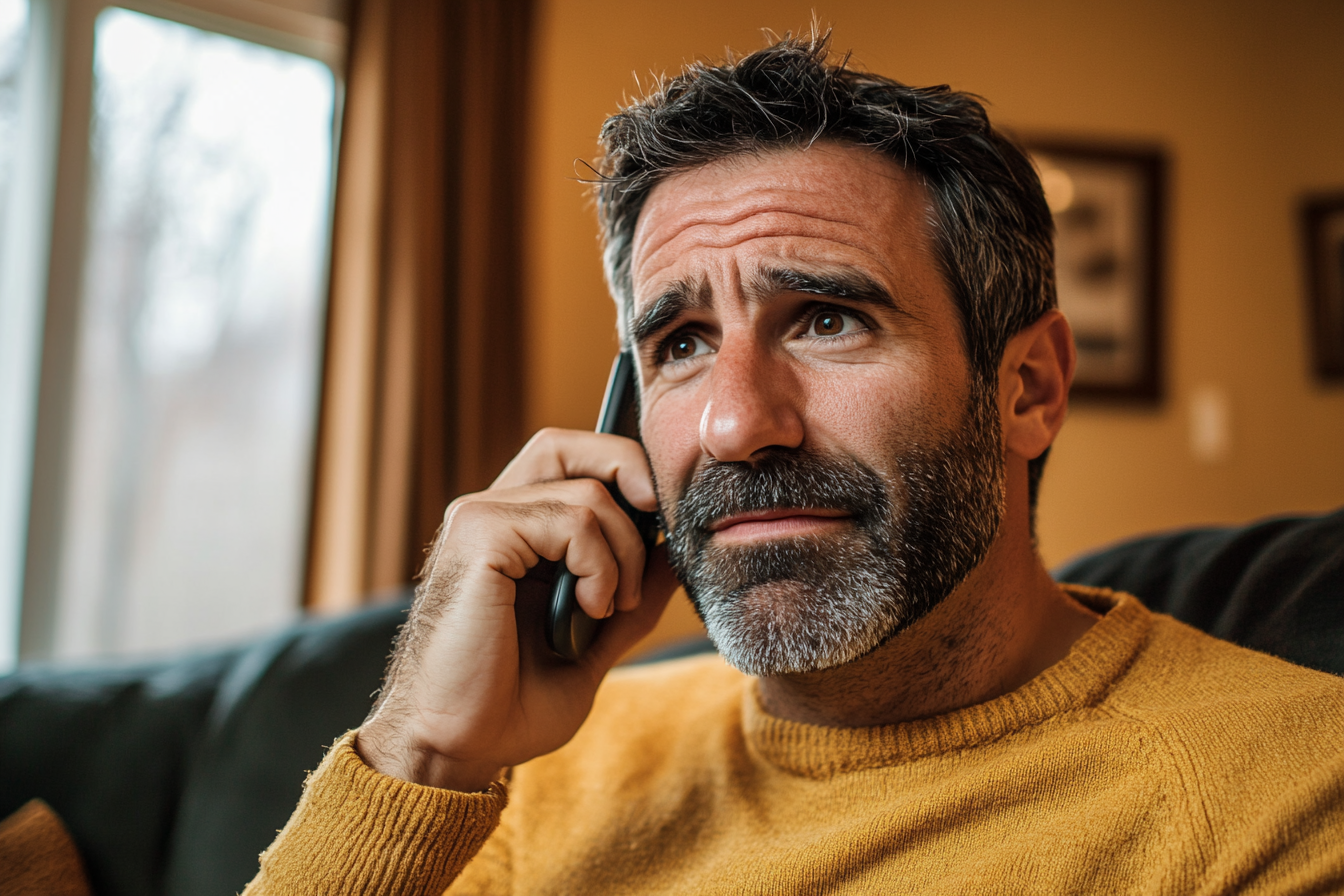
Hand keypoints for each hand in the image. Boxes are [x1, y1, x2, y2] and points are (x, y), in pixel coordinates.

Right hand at [355, 429, 680, 790]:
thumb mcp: (593, 644)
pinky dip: (599, 565)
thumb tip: (678, 553)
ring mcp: (479, 520)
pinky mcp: (477, 536)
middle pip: (571, 446)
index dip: (624, 473)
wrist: (455, 749)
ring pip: (588, 492)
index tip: (661, 526)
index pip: (573, 458)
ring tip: (606, 607)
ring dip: (623, 555)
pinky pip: (570, 519)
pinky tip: (586, 608)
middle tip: (656, 534)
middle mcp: (491, 514)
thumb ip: (633, 597)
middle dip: (631, 479)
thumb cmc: (508, 706)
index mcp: (513, 532)